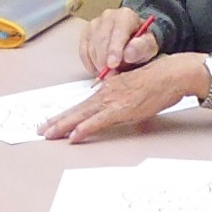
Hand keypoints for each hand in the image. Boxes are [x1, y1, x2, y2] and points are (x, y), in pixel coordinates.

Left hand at [40, 55, 202, 142]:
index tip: (53, 122)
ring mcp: (112, 101)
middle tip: (40, 130)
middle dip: (57, 121)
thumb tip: (114, 109)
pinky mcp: (121, 109)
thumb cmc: (157, 82)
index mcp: (108, 89)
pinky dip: (84, 128)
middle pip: (76, 110)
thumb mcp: (133, 90)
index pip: (82, 105)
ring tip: (48, 134)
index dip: (66, 114)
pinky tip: (73, 136)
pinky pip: (98, 121)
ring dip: (63, 125)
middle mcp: (106, 93)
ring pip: (82, 115)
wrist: (171, 74)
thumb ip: (121, 99)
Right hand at [77, 7, 160, 78]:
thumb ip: (141, 48)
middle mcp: (108, 16)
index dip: (114, 50)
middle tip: (110, 76)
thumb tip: (128, 54)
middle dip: (104, 61)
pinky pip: (83, 52)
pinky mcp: (86, 34)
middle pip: (101, 40)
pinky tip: (99, 69)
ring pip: (91, 47)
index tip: (113, 65)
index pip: (118, 32)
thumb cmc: (141, 44)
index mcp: (125, 16)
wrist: (133, 41)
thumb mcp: (148, 47)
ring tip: (108, 73)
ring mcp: (94, 24)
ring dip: (97, 64)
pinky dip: (90, 64)